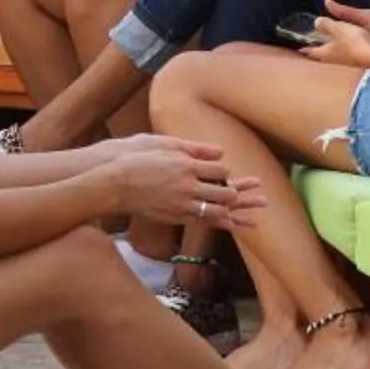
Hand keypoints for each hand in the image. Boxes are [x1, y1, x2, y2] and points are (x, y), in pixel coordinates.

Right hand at [99, 135, 268, 230]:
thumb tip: (218, 151)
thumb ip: (192, 147)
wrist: (111, 182)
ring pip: (217, 209)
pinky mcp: (173, 216)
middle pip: (224, 190)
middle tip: (258, 190)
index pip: (218, 168)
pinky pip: (203, 221)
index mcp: (185, 164)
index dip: (225, 171)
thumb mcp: (162, 143)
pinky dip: (222, 223)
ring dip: (237, 210)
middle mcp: (187, 185)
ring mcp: (181, 203)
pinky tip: (234, 225)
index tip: (226, 172)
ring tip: (254, 213)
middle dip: (241, 191)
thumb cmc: (133, 157)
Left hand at [298, 17, 369, 70]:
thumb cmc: (353, 43)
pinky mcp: (356, 61)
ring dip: (331, 51)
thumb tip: (316, 22)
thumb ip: (325, 24)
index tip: (300, 49)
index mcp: (325, 53)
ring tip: (330, 46)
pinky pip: (346, 55)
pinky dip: (343, 50)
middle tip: (314, 48)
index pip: (312, 51)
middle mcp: (334, 60)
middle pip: (323, 55)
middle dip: (318, 51)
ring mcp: (346, 62)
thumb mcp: (336, 28)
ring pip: (334, 56)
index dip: (306, 49)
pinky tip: (347, 46)